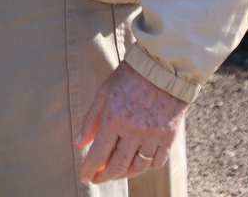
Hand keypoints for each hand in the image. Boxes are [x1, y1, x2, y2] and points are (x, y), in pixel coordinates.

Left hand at [74, 61, 187, 183]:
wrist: (162, 69)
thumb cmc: (128, 78)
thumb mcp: (103, 93)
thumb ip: (90, 121)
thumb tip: (78, 145)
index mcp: (114, 118)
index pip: (99, 153)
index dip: (89, 169)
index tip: (84, 178)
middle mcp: (134, 130)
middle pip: (118, 165)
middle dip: (104, 176)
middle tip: (96, 179)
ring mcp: (154, 135)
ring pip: (138, 167)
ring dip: (124, 174)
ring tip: (114, 173)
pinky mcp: (169, 137)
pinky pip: (156, 162)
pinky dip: (145, 167)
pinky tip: (136, 165)